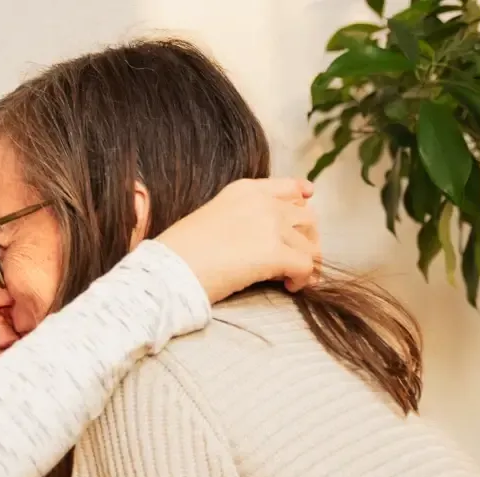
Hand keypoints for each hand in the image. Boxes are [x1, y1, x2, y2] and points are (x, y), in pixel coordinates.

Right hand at [155, 178, 319, 302]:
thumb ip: (240, 218)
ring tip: (293, 277)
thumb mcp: (211, 218)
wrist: (169, 270)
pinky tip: (290, 287)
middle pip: (306, 217)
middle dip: (307, 238)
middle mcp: (262, 203)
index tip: (308, 202)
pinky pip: (306, 265)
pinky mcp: (275, 253)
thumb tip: (261, 238)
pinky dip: (304, 278)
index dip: (302, 197)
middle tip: (298, 257)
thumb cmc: (181, 252)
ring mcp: (270, 226)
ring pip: (310, 244)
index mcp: (243, 190)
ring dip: (307, 261)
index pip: (288, 187)